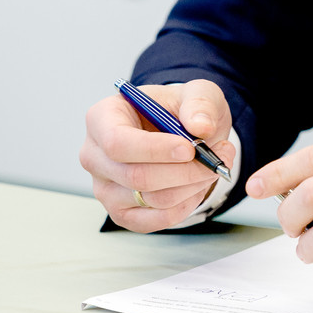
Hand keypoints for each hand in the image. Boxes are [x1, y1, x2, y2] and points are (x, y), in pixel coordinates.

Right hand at [80, 79, 235, 232]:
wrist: (180, 134)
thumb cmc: (179, 111)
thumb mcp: (197, 92)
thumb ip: (201, 102)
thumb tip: (200, 126)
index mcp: (102, 118)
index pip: (117, 142)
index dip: (154, 149)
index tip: (190, 148)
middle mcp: (95, 155)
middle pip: (135, 176)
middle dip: (184, 171)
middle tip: (217, 158)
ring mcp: (105, 188)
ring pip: (151, 200)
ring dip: (191, 186)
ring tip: (212, 167)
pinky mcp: (122, 212)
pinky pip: (156, 220)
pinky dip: (185, 206)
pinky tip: (196, 186)